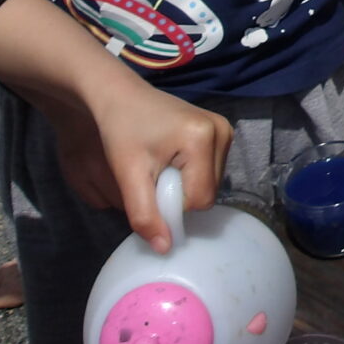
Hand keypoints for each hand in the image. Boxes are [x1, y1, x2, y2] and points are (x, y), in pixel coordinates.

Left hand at [47, 76, 232, 252]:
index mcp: (203, 138)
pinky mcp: (221, 129)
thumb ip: (145, 214)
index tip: (150, 187)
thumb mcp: (128, 174)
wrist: (119, 95)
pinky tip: (171, 159)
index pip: (200, 199)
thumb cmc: (120, 130)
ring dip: (186, 185)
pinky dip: (192, 173)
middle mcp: (223, 130)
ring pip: (212, 182)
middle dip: (180, 194)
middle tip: (153, 176)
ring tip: (161, 165)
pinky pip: (212, 168)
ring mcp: (225, 128)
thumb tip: (165, 248)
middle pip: (209, 192)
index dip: (172, 205)